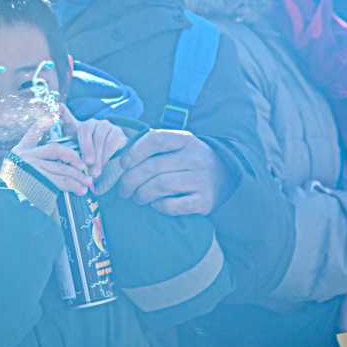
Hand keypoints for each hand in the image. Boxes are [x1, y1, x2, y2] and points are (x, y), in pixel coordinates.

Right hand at [10, 119, 92, 196]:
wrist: (6, 200)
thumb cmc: (14, 181)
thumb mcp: (15, 162)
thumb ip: (30, 148)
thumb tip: (48, 129)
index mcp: (22, 150)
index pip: (34, 131)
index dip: (44, 124)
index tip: (54, 118)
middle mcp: (27, 157)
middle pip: (56, 151)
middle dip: (74, 158)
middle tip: (85, 166)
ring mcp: (33, 170)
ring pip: (61, 168)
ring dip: (77, 175)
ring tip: (88, 182)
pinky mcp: (38, 183)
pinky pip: (60, 182)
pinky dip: (72, 186)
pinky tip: (80, 190)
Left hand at [60, 106, 127, 179]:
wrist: (110, 157)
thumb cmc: (88, 157)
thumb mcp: (77, 154)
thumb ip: (69, 152)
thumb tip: (61, 133)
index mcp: (78, 127)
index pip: (69, 119)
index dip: (64, 113)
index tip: (59, 106)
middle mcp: (92, 123)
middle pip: (86, 131)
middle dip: (86, 149)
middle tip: (87, 163)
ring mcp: (106, 125)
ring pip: (100, 138)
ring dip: (97, 156)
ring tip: (95, 171)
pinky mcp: (117, 132)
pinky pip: (112, 142)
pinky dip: (107, 155)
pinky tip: (103, 164)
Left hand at [115, 129, 231, 215]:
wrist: (225, 177)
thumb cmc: (188, 161)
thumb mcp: (177, 146)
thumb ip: (152, 145)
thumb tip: (121, 148)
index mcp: (185, 140)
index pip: (156, 140)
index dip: (134, 152)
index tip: (123, 164)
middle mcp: (195, 158)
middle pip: (153, 167)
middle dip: (130, 180)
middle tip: (123, 190)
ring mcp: (201, 180)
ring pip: (160, 186)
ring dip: (141, 194)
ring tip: (137, 198)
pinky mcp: (204, 201)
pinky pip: (173, 206)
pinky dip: (158, 206)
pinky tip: (155, 204)